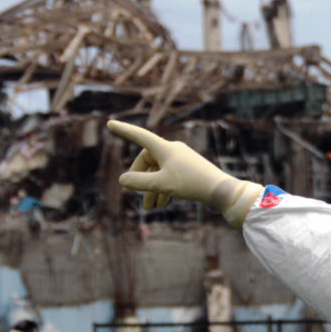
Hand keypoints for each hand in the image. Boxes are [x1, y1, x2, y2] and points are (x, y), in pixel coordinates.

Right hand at [107, 120, 263, 226]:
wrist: (221, 190)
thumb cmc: (191, 184)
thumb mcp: (161, 185)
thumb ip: (139, 183)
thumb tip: (122, 180)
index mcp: (164, 148)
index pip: (139, 136)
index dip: (123, 131)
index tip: (110, 124)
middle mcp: (173, 149)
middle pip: (147, 160)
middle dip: (139, 178)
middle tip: (130, 194)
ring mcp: (182, 159)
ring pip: (159, 171)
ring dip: (151, 188)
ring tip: (150, 208)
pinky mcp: (189, 169)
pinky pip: (170, 176)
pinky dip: (163, 188)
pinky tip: (162, 204)